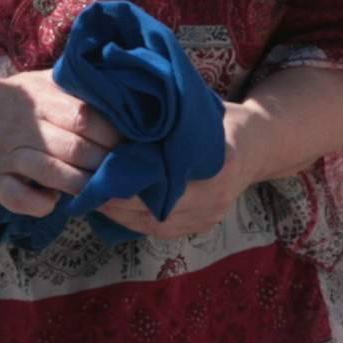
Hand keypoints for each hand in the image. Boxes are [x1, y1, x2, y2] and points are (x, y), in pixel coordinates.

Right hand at [0, 72, 121, 220]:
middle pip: (75, 148)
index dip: (113, 135)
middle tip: (127, 174)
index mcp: (40, 99)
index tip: (133, 145)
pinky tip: (54, 202)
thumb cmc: (8, 102)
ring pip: (53, 174)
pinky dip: (41, 204)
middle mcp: (25, 126)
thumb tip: (121, 91)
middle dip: (105, 164)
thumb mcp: (37, 83)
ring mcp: (7, 155)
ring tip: (102, 191)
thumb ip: (72, 87)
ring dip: (82, 186)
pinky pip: (19, 198)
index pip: (85, 117)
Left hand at [101, 97, 248, 241]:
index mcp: (217, 164)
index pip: (159, 180)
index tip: (95, 167)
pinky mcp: (201, 228)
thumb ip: (163, 121)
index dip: (124, 177)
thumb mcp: (195, 112)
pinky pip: (157, 230)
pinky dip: (131, 219)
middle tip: (83, 184)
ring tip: (90, 195)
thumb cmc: (221, 121)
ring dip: (117, 211)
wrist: (259, 145)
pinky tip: (111, 206)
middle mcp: (214, 198)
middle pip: (151, 207)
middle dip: (113, 197)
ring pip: (150, 224)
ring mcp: (209, 218)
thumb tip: (114, 114)